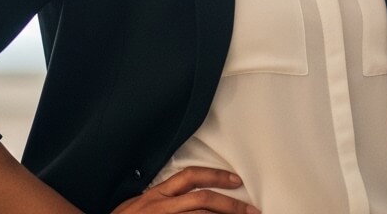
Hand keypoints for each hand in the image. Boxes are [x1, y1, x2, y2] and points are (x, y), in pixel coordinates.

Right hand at [112, 167, 257, 213]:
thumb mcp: (134, 205)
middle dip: (231, 205)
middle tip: (252, 211)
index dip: (216, 176)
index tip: (236, 181)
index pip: (190, 177)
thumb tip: (178, 192)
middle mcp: (160, 206)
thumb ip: (155, 198)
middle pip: (203, 199)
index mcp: (155, 196)